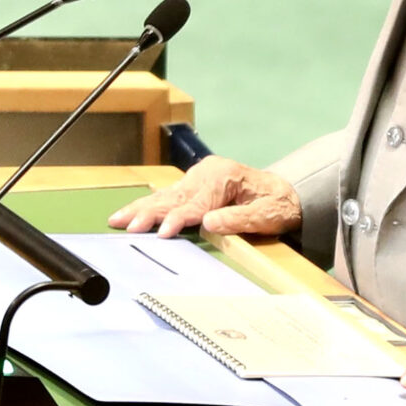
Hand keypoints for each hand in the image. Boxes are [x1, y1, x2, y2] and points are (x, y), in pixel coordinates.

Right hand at [108, 156, 302, 238]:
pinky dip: (149, 205)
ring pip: (166, 195)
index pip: (196, 203)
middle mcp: (207, 173)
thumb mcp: (267, 215)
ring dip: (141, 209)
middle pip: (173, 197)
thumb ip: (238, 218)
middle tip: (125, 225)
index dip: (177, 219)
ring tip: (117, 219)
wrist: (288, 194)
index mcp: (224, 176)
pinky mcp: (196, 185)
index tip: (161, 233)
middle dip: (147, 212)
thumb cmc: (279, 205)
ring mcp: (200, 178)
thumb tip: (209, 223)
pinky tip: (132, 212)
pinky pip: (169, 196)